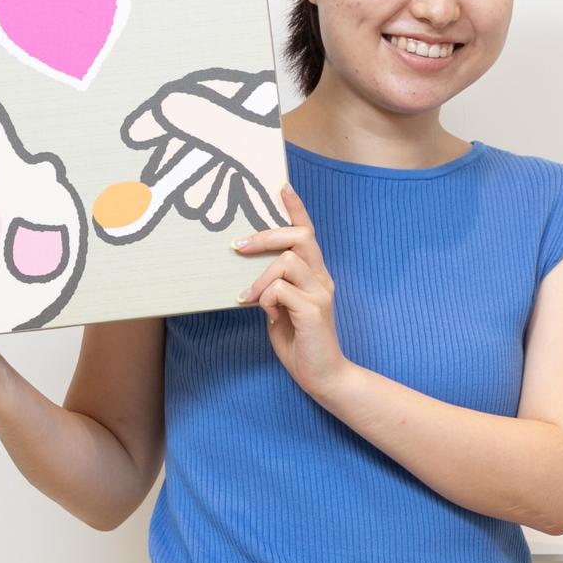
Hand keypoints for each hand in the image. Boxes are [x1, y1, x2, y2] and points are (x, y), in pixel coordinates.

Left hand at [234, 185, 350, 397]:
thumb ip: (273, 290)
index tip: (282, 186)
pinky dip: (267, 298)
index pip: (307, 232)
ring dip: (260, 277)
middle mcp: (321, 278)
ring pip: (288, 261)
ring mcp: (320, 293)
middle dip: (266, 235)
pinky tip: (266, 314)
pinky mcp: (314, 311)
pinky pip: (283, 291)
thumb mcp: (280, 311)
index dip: (295, 209)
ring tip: (247, 297)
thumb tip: (254, 277)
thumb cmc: (300, 343)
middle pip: (300, 236)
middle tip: (238, 246)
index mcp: (314, 275)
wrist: (324, 376)